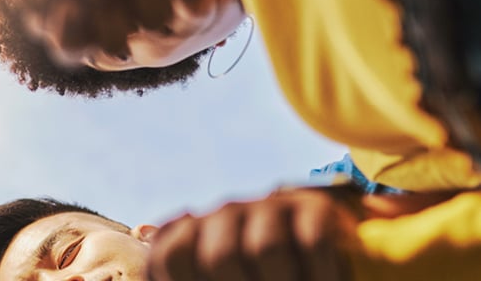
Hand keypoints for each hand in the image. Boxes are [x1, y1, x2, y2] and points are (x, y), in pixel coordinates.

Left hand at [147, 187, 360, 280]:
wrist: (311, 268)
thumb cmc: (251, 280)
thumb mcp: (213, 278)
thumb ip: (186, 276)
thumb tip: (160, 253)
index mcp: (190, 236)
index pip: (170, 256)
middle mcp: (224, 215)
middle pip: (220, 257)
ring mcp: (268, 207)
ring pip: (265, 248)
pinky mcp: (313, 208)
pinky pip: (312, 241)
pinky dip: (319, 272)